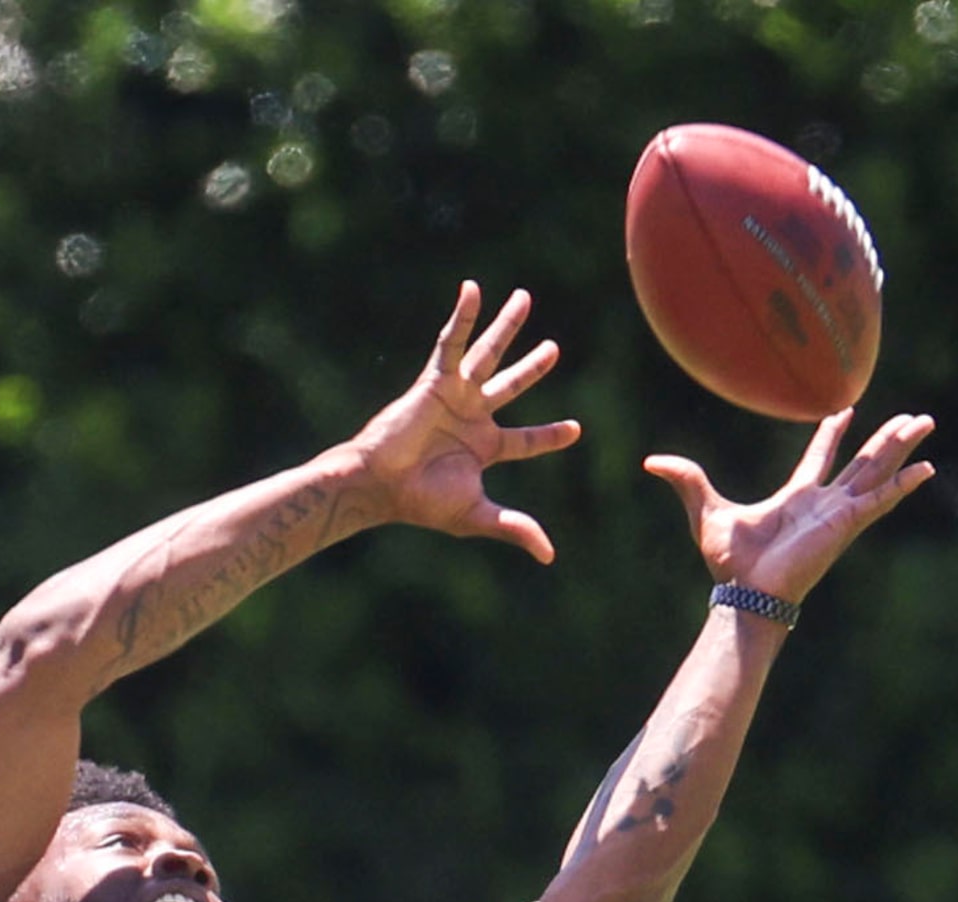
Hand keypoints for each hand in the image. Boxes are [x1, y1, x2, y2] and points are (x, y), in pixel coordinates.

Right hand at [344, 281, 582, 562]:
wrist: (381, 484)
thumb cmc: (422, 503)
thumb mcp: (476, 515)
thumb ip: (514, 527)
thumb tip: (550, 556)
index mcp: (483, 448)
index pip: (525, 440)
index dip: (550, 436)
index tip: (575, 430)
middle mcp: (471, 417)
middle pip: (510, 385)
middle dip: (532, 368)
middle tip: (554, 349)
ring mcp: (454, 395)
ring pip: (487, 354)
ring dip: (506, 328)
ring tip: (525, 299)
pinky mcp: (434, 380)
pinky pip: (451, 341)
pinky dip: (463, 316)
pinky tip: (473, 289)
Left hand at [645, 410, 935, 603]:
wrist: (746, 590)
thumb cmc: (729, 562)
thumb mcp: (705, 510)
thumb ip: (686, 481)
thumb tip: (651, 461)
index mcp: (796, 497)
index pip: (820, 459)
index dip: (832, 435)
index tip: (844, 410)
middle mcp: (824, 503)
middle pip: (862, 462)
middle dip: (886, 439)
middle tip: (911, 417)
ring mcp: (839, 512)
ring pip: (877, 470)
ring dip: (901, 447)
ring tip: (925, 422)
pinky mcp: (847, 522)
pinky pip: (882, 499)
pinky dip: (904, 484)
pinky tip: (929, 470)